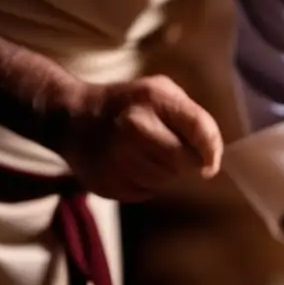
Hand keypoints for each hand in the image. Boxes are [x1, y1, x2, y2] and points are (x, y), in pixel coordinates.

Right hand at [54, 75, 222, 201]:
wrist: (71, 118)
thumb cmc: (128, 105)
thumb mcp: (161, 93)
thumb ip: (192, 118)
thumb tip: (212, 156)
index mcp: (153, 99)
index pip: (200, 130)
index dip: (212, 150)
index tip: (211, 162)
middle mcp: (135, 127)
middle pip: (184, 161)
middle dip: (186, 160)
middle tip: (170, 149)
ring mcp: (118, 157)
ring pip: (166, 178)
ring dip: (164, 171)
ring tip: (143, 152)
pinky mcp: (108, 183)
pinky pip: (146, 191)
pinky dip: (145, 182)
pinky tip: (128, 164)